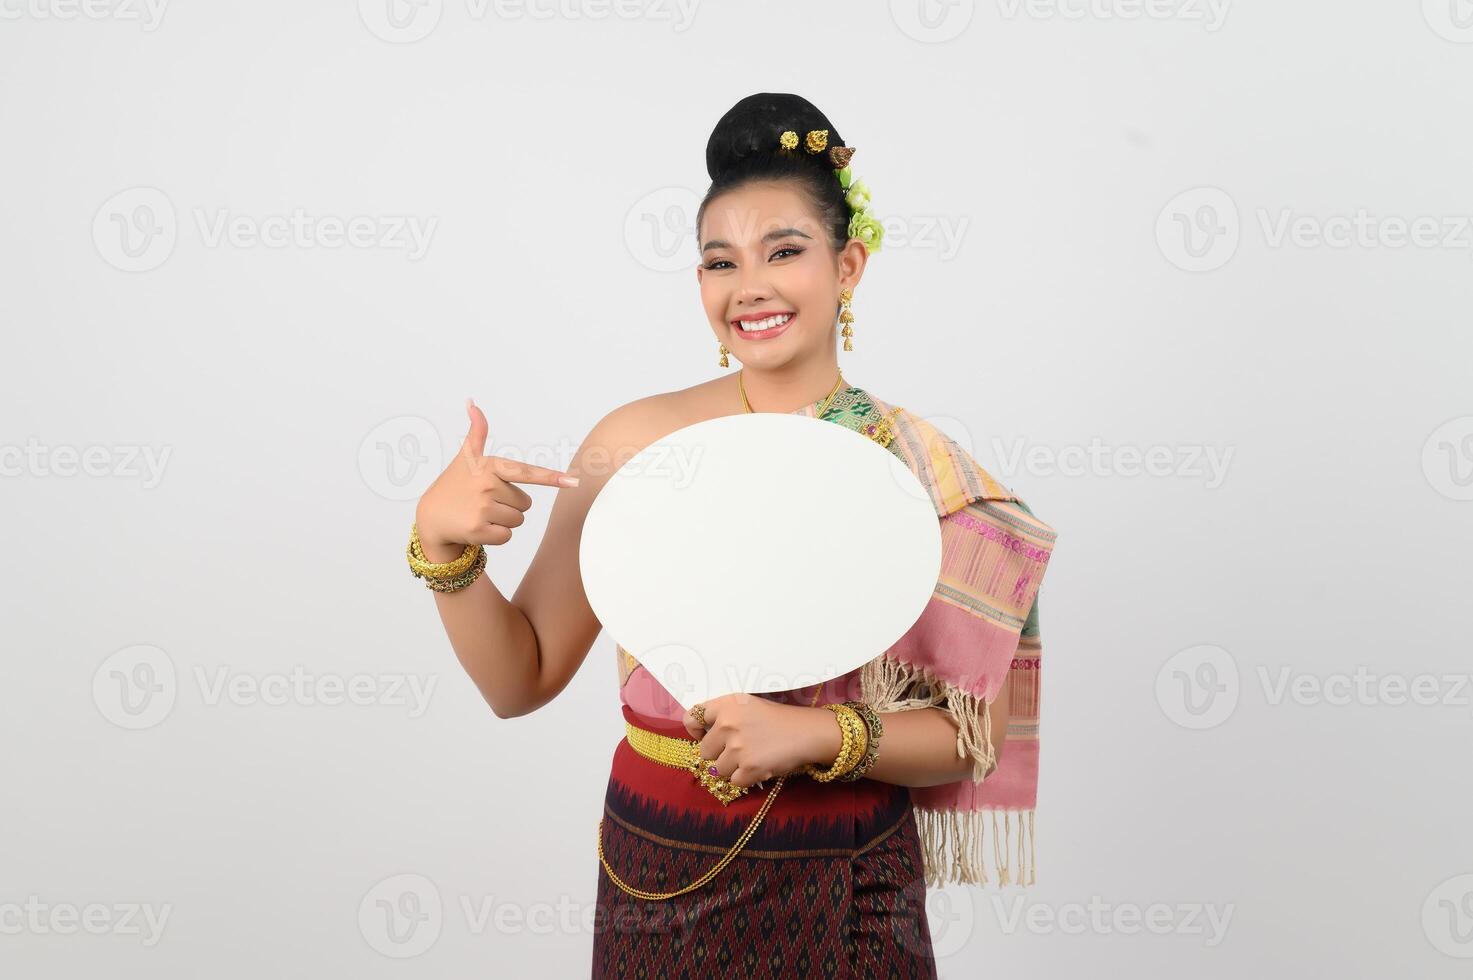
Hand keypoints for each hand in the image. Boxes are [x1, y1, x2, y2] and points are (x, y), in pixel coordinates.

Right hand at [414, 398, 579, 559]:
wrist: (430, 517)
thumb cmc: (454, 485)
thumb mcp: (466, 458)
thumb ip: (477, 432)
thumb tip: (473, 402)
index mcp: (490, 466)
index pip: (526, 472)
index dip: (551, 478)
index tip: (573, 482)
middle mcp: (486, 485)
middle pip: (526, 503)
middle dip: (509, 505)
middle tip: (484, 501)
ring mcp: (482, 508)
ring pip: (518, 520)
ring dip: (504, 521)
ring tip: (480, 513)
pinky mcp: (478, 530)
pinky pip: (507, 536)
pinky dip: (496, 536)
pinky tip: (478, 528)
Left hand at [683, 693, 828, 789]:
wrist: (806, 732)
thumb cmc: (777, 719)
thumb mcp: (747, 705)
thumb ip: (723, 715)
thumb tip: (701, 736)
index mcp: (726, 704)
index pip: (691, 719)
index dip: (697, 731)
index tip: (706, 736)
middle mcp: (727, 724)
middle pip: (704, 751)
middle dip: (719, 753)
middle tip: (739, 749)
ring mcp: (737, 747)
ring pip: (718, 769)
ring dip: (733, 768)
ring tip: (752, 756)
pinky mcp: (748, 768)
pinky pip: (734, 781)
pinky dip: (745, 778)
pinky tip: (759, 765)